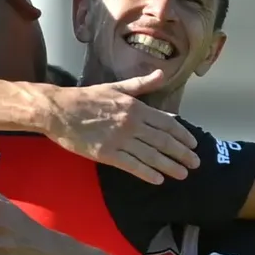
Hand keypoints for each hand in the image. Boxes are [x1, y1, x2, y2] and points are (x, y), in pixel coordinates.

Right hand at [43, 70, 199, 183]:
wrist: (59, 110)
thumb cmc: (86, 98)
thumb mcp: (115, 87)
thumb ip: (140, 84)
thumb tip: (161, 74)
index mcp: (135, 107)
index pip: (167, 123)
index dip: (182, 135)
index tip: (194, 144)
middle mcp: (131, 124)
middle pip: (163, 141)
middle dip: (182, 153)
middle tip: (195, 163)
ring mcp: (119, 140)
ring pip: (151, 155)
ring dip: (169, 166)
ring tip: (183, 174)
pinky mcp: (107, 154)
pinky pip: (132, 166)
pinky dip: (147, 173)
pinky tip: (158, 180)